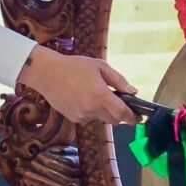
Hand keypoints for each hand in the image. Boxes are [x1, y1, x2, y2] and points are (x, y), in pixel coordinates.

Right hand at [18, 45, 136, 126]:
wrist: (47, 73)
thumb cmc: (74, 66)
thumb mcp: (100, 66)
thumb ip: (119, 80)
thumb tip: (133, 92)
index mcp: (100, 95)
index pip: (122, 113)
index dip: (133, 117)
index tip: (139, 117)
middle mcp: (91, 108)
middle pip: (114, 120)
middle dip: (119, 113)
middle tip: (117, 101)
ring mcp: (82, 115)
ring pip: (101, 119)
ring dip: (104, 111)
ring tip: (94, 94)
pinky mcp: (74, 119)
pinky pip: (90, 118)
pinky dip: (92, 111)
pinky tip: (83, 98)